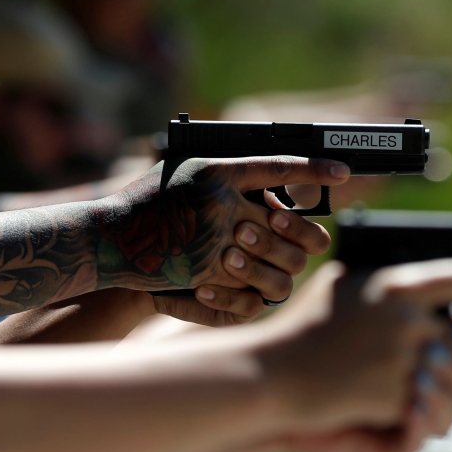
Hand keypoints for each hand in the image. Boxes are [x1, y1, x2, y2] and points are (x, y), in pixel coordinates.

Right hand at [95, 157, 345, 323]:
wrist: (108, 239)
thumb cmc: (145, 202)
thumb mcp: (184, 172)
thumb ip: (225, 173)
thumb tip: (272, 176)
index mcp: (217, 170)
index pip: (278, 166)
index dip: (314, 170)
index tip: (343, 172)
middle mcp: (220, 201)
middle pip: (289, 221)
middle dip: (308, 233)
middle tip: (319, 239)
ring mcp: (215, 239)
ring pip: (278, 257)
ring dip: (287, 263)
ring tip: (287, 263)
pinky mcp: (206, 271)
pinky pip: (251, 283)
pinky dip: (255, 285)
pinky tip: (255, 282)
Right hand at [247, 251, 451, 451]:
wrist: (271, 377)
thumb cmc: (303, 331)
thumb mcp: (344, 288)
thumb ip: (391, 288)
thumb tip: (438, 294)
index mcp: (399, 285)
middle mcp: (410, 319)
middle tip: (450, 373)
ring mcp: (406, 359)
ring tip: (422, 399)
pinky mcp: (400, 397)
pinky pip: (442, 414)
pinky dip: (432, 422)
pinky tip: (407, 416)